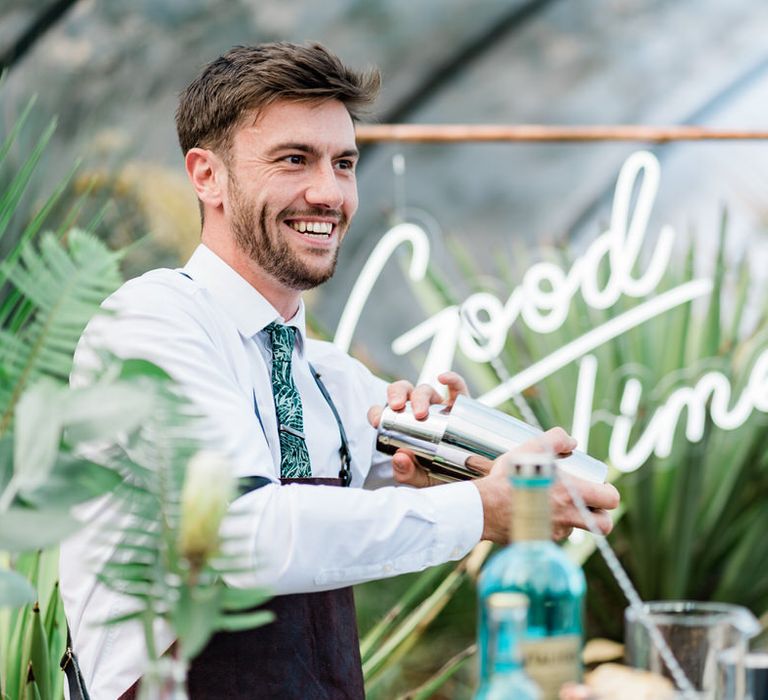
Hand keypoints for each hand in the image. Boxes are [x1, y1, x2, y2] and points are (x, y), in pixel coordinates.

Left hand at [367, 371, 468, 486]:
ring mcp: (439, 407)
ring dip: (420, 396)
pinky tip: (443, 379)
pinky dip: (451, 379)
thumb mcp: (420, 479)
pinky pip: (456, 387)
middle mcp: (418, 412)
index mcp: (402, 426)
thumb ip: (407, 472)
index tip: (376, 421)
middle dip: (397, 395)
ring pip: (425, 390)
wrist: (471, 476)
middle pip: (403, 392)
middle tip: (398, 408)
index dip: (377, 412)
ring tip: (421, 412)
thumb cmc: (440, 474)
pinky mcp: (460, 405)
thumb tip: (399, 457)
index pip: (384, 412)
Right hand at [473, 428, 619, 542]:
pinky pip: (551, 535)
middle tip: (587, 505)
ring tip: (550, 504)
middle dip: (601, 516)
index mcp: (573, 494)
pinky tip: (531, 512)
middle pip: (604, 526)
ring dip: (568, 519)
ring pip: (574, 530)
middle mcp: (569, 517)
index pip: (611, 500)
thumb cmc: (510, 477)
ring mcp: (554, 532)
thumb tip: (571, 442)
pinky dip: (546, 525)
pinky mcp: (539, 541)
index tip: (600, 487)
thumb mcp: (532, 448)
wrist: (484, 507)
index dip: (609, 493)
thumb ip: (555, 440)